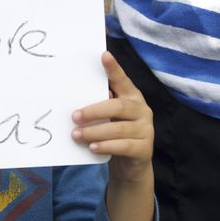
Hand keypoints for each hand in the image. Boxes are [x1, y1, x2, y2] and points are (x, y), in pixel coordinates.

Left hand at [71, 51, 153, 184]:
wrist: (131, 164)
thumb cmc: (114, 132)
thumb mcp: (108, 117)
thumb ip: (100, 104)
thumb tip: (74, 98)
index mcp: (131, 96)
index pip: (122, 80)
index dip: (114, 68)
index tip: (103, 56)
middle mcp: (141, 110)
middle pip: (118, 107)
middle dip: (94, 111)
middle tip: (74, 116)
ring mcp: (146, 129)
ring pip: (119, 129)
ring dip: (95, 132)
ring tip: (76, 135)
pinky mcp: (145, 149)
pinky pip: (124, 146)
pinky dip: (107, 146)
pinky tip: (93, 147)